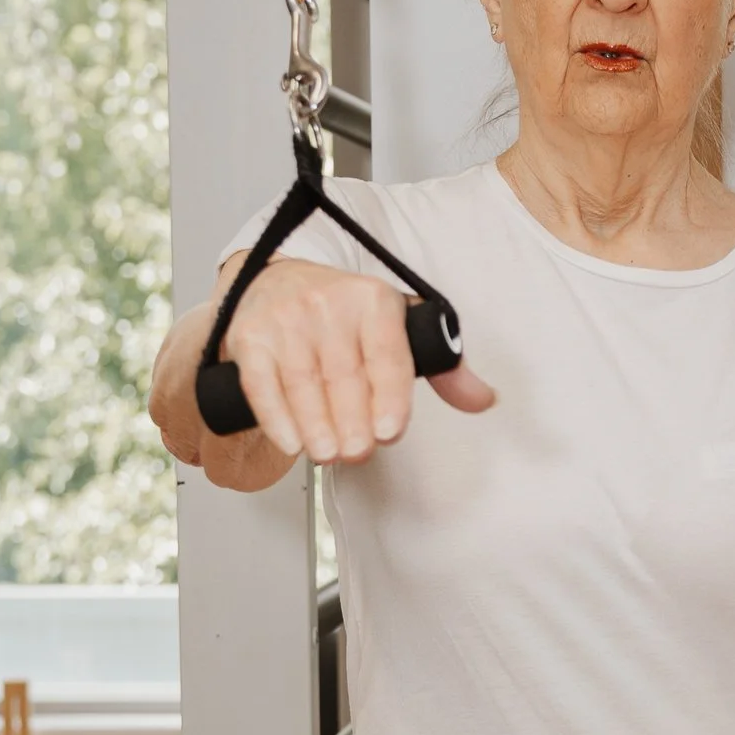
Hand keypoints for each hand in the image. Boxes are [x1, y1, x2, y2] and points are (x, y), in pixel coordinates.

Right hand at [224, 257, 494, 463]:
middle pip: (343, 374)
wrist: (276, 280)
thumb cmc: (344, 314)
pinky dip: (276, 418)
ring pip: (302, 384)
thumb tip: (483, 400)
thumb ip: (444, 367)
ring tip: (327, 454)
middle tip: (358, 451)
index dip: (389, 395)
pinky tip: (291, 443)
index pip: (386, 352)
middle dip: (352, 421)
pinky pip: (261, 383)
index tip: (389, 431)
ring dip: (316, 427)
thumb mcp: (399, 326)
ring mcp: (286, 320)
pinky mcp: (251, 337)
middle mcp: (328, 304)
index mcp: (373, 300)